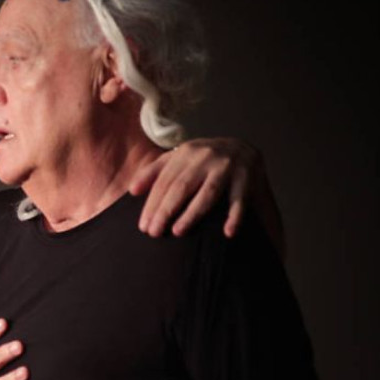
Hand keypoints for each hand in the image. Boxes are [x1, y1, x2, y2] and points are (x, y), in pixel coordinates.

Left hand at [130, 138, 281, 251]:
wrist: (242, 146)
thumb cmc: (202, 159)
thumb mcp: (178, 159)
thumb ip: (154, 172)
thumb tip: (132, 190)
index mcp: (185, 153)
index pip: (164, 182)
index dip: (152, 204)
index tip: (144, 226)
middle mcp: (205, 158)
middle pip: (181, 187)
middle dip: (166, 211)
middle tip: (154, 233)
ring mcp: (227, 167)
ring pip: (208, 193)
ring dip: (192, 213)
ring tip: (178, 231)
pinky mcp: (247, 177)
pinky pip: (240, 200)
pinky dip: (235, 216)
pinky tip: (227, 232)